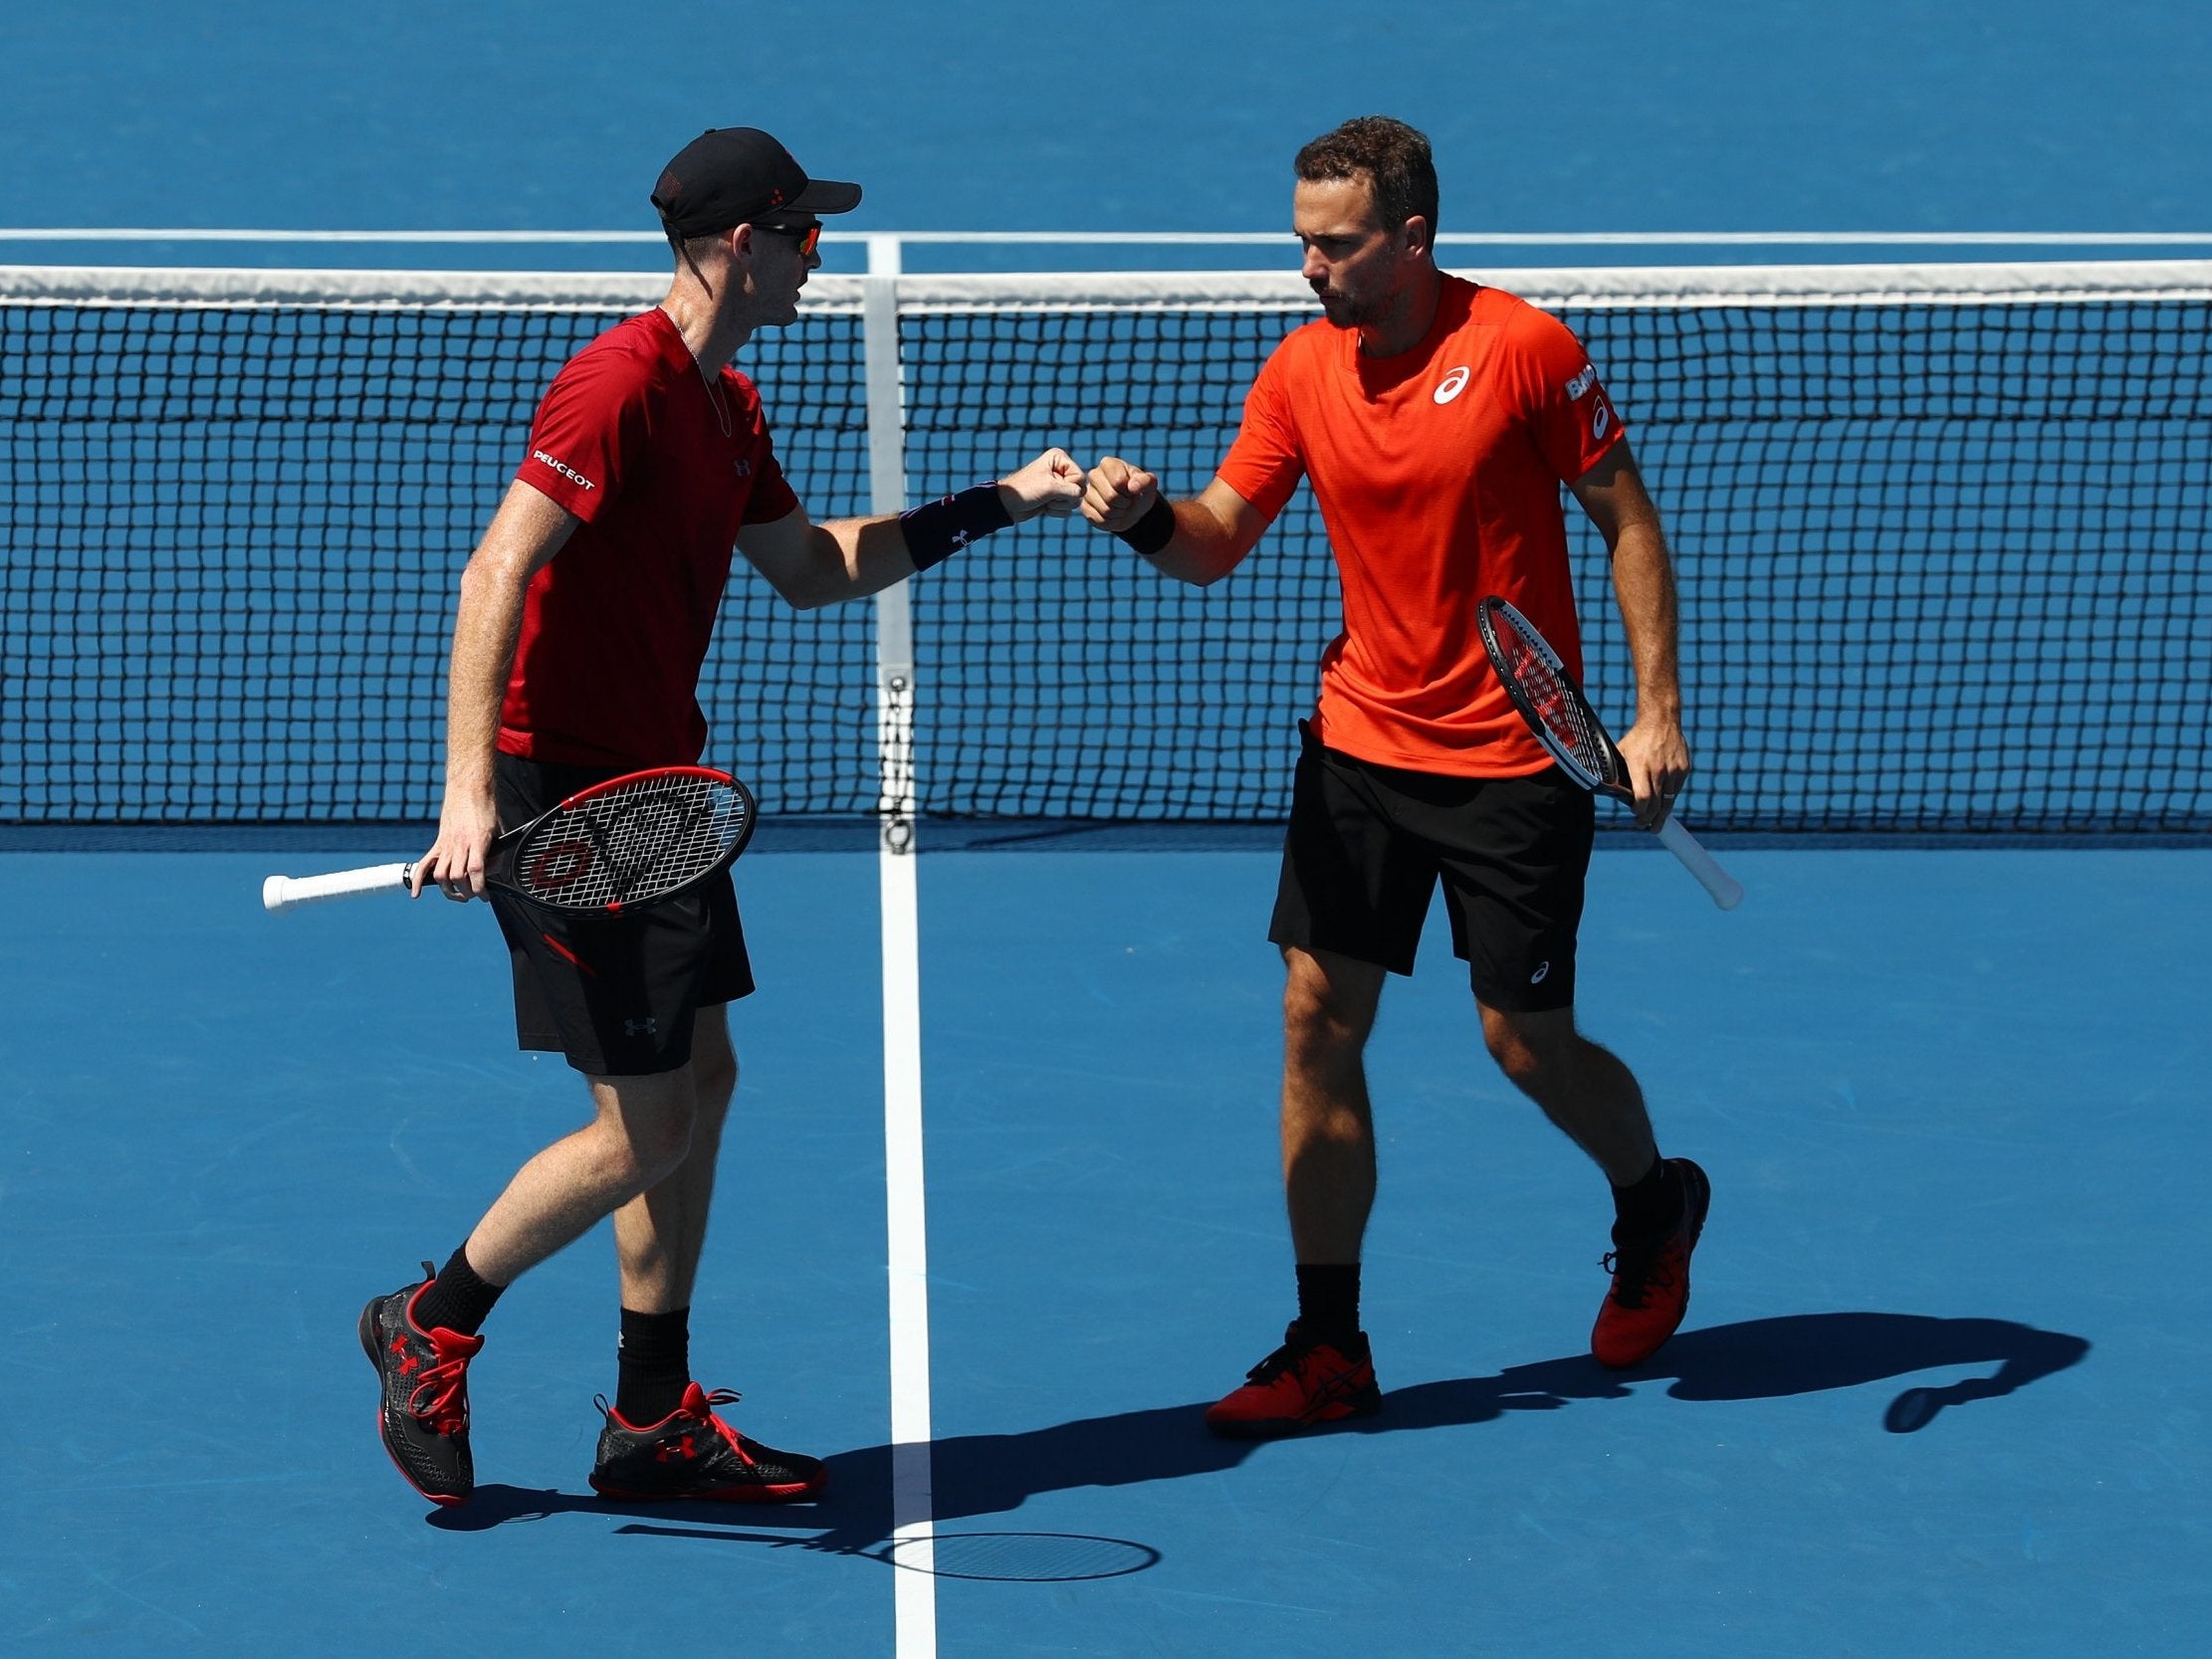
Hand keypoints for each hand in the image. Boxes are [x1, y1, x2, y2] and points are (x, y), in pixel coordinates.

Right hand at [413, 785, 499, 900]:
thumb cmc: (486, 809)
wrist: (469, 789)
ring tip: (459, 894)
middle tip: (474, 894)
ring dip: (448, 890)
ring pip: (440, 875)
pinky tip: (416, 893)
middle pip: (457, 876)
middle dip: (466, 892)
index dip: (480, 888)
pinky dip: (417, 880)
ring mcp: (445, 844)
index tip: (485, 896)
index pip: (475, 871)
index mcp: (477, 840)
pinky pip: (423, 864)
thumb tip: (490, 874)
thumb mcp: (498, 831)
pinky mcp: (437, 843)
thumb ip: (496, 854)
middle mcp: (459, 844)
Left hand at [997, 448, 1085, 520]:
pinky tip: (1044, 507)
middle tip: (1048, 497)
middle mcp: (1061, 469)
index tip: (1051, 487)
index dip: (1069, 487)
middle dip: (1064, 498)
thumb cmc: (1025, 490)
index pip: (1080, 477)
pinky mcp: (1056, 497)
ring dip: (1059, 506)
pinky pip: (1068, 509)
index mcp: (1060, 458)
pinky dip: (1057, 511)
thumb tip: (1082, 496)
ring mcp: (1059, 484)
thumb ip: (1072, 491)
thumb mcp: (1051, 488)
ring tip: (1045, 502)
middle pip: (1080, 490)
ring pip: (1075, 501)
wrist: (1007, 505)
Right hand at [1081, 456, 1158, 532]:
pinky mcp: (1084, 507)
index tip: (1132, 490)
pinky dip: (1110, 522)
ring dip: (1119, 514)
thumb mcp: (1148, 485)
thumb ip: (1146, 481)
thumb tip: (1133, 486)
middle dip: (1124, 504)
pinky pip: (1098, 520)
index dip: (1129, 491)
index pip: (1118, 482)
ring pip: (1105, 510)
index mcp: (1108, 464)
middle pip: (1111, 497)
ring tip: (1120, 508)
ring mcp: (1087, 492)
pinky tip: (1113, 515)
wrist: (1132, 509)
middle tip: (1127, 501)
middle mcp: (1094, 475)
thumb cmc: (1139, 492)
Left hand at [1615, 717, 1691, 829]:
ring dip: (1662, 814)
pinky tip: (1664, 805)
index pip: (1642, 798)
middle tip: (1645, 827)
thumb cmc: (1637, 739)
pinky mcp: (1684, 769)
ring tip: (1656, 825)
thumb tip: (1615, 794)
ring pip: (1669, 800)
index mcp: (1640, 766)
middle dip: (1650, 819)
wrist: (1661, 720)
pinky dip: (1670, 798)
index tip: (1636, 817)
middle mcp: (1659, 769)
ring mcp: (1674, 769)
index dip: (1639, 812)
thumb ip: (1620, 773)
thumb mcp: (1622, 753)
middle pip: (1656, 804)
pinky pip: (1676, 790)